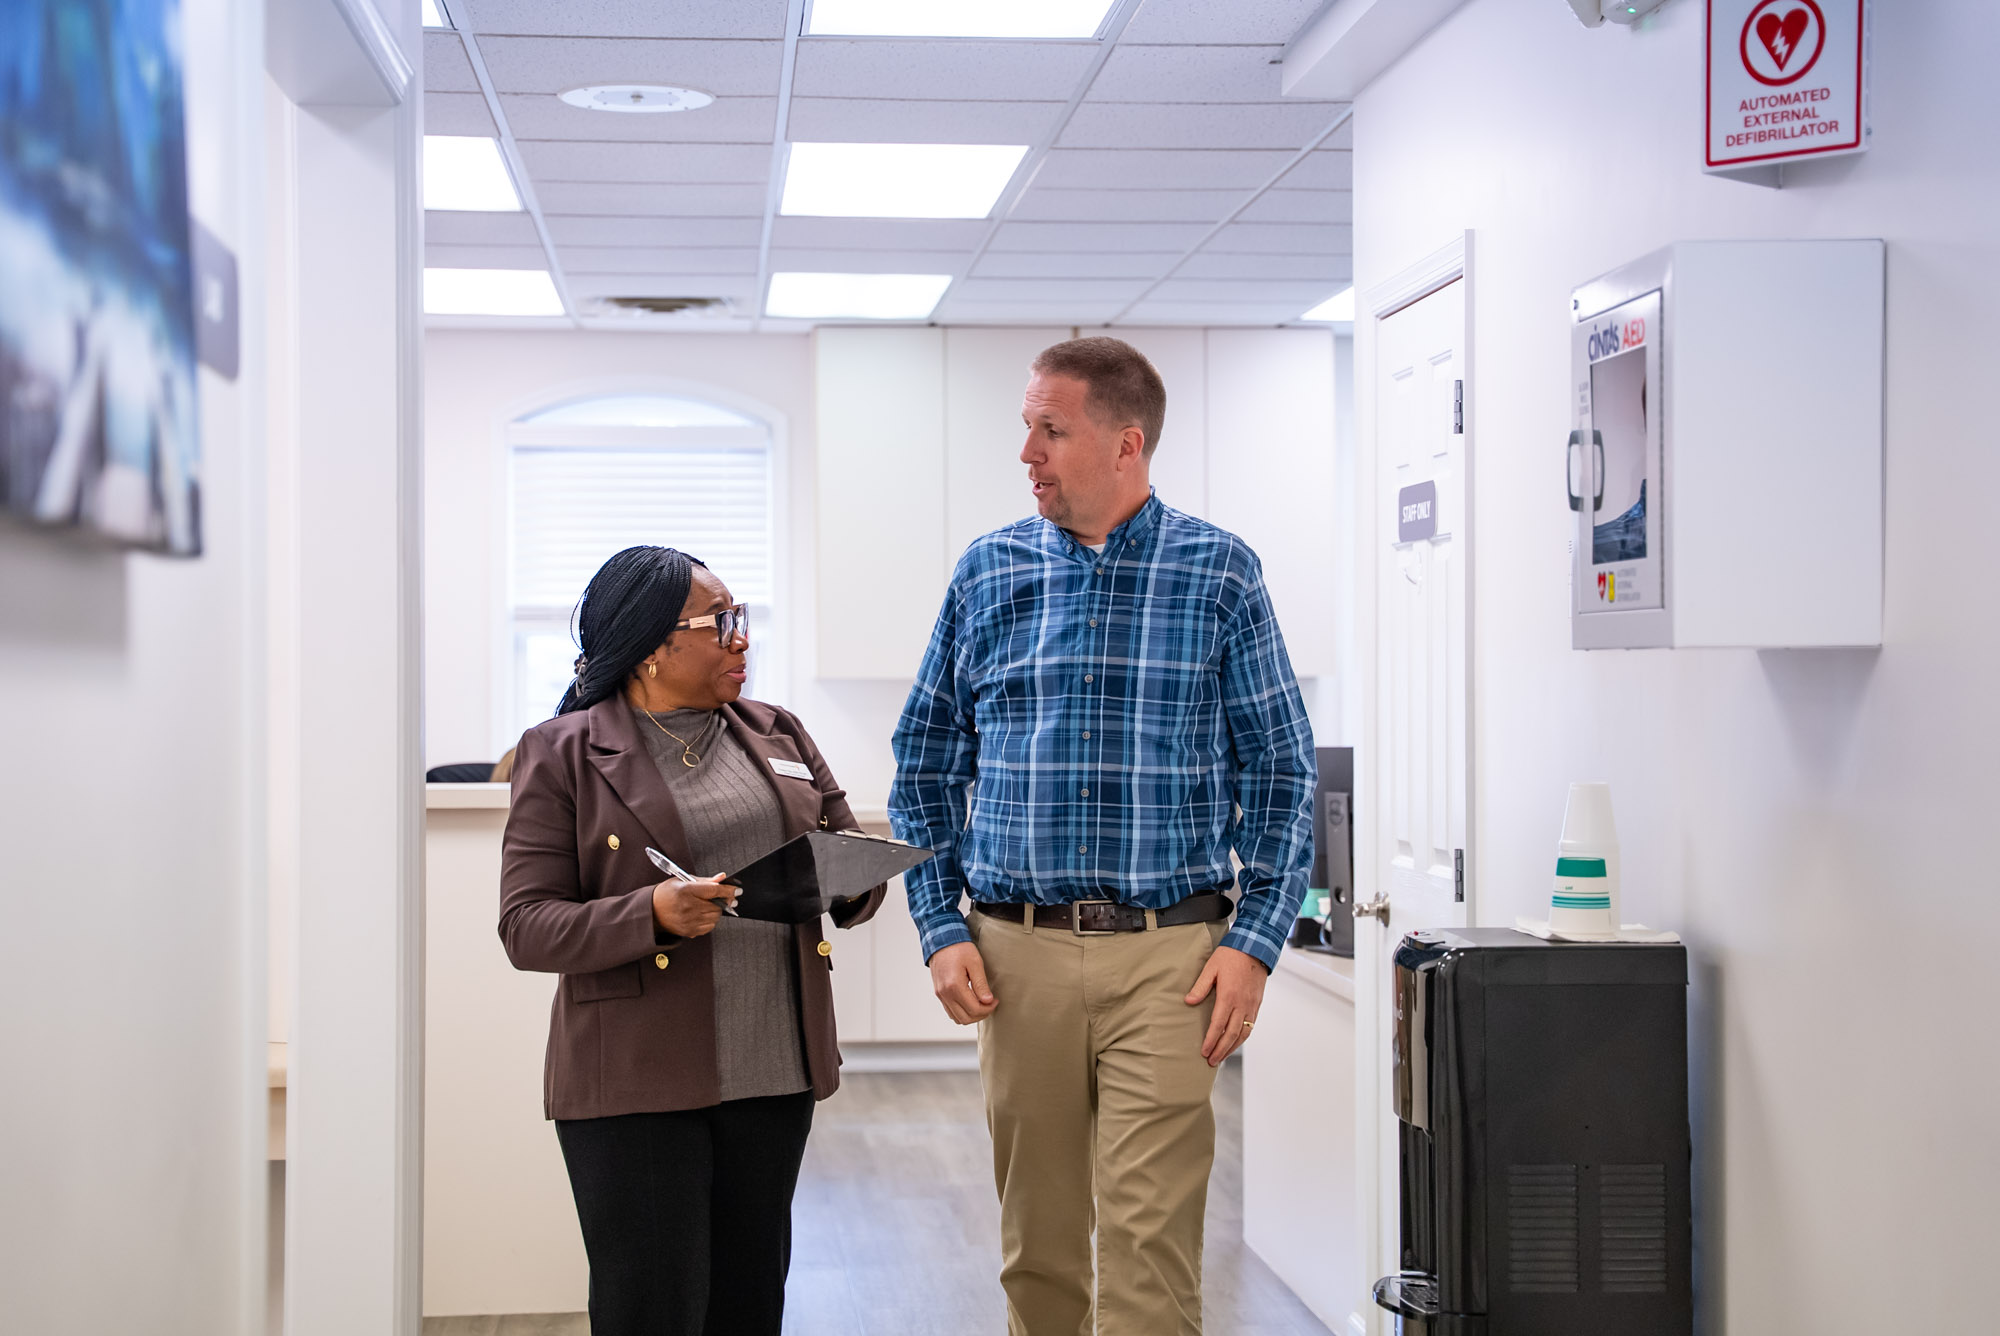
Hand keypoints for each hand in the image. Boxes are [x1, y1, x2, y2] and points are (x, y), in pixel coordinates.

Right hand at [650, 877, 738, 938]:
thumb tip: (721, 878)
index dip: (728, 890)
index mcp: (685, 890)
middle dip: (724, 901)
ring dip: (718, 910)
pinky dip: (711, 920)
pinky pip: (709, 926)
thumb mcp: (683, 881)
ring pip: (715, 916)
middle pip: (717, 905)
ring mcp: (688, 920)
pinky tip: (703, 914)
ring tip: (709, 905)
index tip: (737, 891)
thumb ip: (705, 881)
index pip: (714, 890)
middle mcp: (687, 906)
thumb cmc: (667, 894)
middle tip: (724, 897)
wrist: (651, 911)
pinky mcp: (689, 931)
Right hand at [928, 941, 996, 1023]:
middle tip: (990, 1004)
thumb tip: (988, 1001)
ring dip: (971, 1015)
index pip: (974, 1009)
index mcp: (954, 986)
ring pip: (957, 1018)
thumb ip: (981, 984)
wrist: (941, 940)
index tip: (995, 1001)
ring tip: (981, 1004)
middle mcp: (945, 994)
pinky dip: (961, 1012)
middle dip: (981, 1015)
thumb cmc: (959, 948)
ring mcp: (940, 995)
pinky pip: (950, 1012)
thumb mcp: (975, 963)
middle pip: (965, 1018)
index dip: (988, 1009)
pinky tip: (970, 1002)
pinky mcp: (939, 993)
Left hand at [1184, 945, 1266, 1067]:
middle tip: (1211, 1061)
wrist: (1255, 947)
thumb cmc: (1231, 955)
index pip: (1218, 1025)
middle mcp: (1242, 1004)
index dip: (1211, 1041)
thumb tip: (1189, 1002)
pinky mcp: (1257, 1004)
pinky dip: (1242, 1038)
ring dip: (1232, 1048)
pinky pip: (1250, 1026)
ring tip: (1222, 1057)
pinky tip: (1235, 1043)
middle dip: (1221, 1050)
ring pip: (1243, 1033)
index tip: (1204, 1052)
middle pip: (1231, 1034)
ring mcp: (1251, 1005)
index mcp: (1228, 996)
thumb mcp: (1211, 968)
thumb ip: (1200, 986)